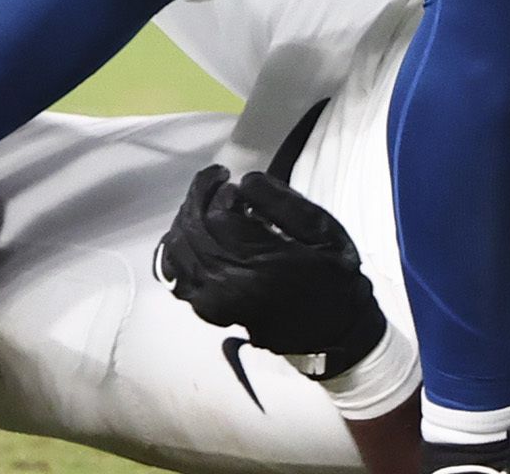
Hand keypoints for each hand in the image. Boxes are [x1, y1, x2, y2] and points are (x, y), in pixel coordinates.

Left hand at [158, 164, 385, 373]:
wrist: (333, 330)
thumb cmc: (332, 276)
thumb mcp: (323, 231)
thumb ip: (284, 203)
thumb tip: (245, 182)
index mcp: (263, 265)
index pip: (217, 217)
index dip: (217, 190)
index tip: (233, 181)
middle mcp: (231, 287)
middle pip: (192, 231)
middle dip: (198, 195)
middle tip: (216, 179)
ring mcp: (214, 303)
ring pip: (177, 251)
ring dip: (186, 217)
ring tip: (205, 201)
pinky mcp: (208, 312)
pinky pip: (176, 276)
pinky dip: (176, 249)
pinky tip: (193, 233)